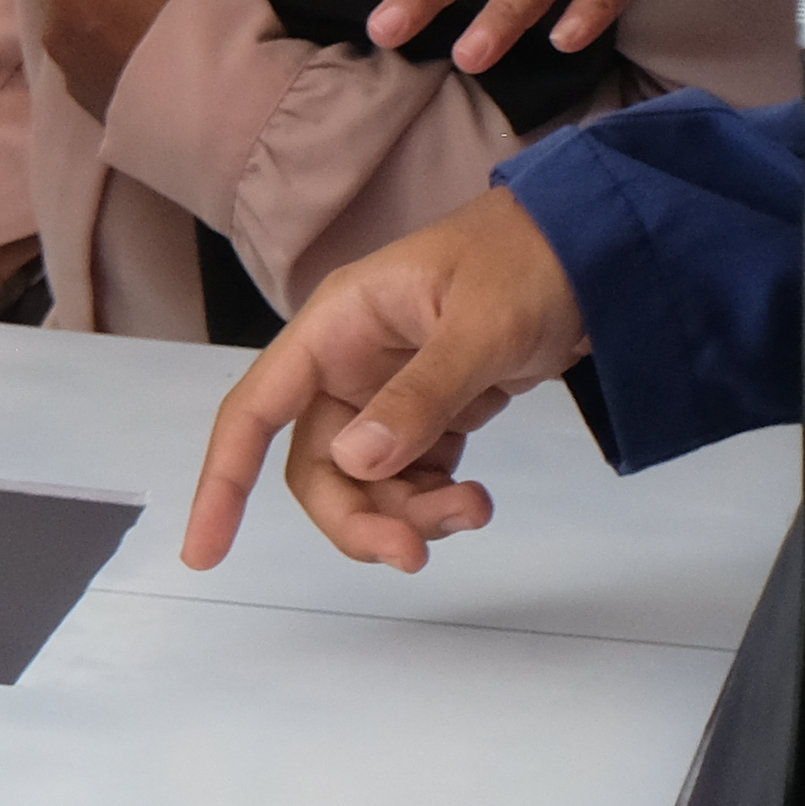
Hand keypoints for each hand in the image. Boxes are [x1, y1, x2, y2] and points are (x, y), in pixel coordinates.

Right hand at [181, 194, 591, 573]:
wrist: (598, 250)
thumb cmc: (530, 263)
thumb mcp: (480, 326)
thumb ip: (421, 396)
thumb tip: (356, 465)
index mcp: (338, 326)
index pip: (257, 409)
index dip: (223, 480)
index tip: (206, 552)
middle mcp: (350, 363)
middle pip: (316, 466)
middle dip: (357, 519)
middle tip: (413, 555)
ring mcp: (389, 392)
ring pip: (364, 484)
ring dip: (408, 517)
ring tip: (473, 511)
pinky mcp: (433, 415)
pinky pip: (410, 480)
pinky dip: (434, 504)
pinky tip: (474, 502)